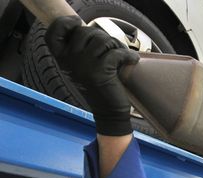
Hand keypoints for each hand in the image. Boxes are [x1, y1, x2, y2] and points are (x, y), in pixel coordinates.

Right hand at [45, 16, 139, 135]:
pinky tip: (133, 60)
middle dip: (102, 36)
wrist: (108, 113)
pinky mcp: (100, 71)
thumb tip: (93, 30)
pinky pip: (117, 52)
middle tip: (112, 48)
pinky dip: (128, 56)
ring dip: (116, 45)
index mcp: (62, 59)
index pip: (54, 33)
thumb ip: (82, 50)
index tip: (77, 23)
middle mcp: (69, 61)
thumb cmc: (99, 88)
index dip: (65, 23)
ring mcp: (84, 65)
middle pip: (85, 32)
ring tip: (121, 56)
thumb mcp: (84, 68)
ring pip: (102, 40)